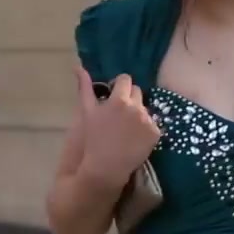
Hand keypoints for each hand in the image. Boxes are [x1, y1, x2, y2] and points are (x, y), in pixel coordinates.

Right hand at [74, 67, 161, 189]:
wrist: (106, 166)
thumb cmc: (93, 138)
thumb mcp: (87, 111)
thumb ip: (85, 87)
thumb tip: (78, 67)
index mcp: (120, 99)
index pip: (125, 79)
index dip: (119, 86)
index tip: (113, 95)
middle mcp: (137, 107)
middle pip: (137, 91)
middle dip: (129, 98)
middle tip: (119, 113)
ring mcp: (148, 120)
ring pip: (145, 107)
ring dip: (138, 112)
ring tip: (127, 128)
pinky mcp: (156, 133)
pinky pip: (153, 123)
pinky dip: (145, 128)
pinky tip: (135, 137)